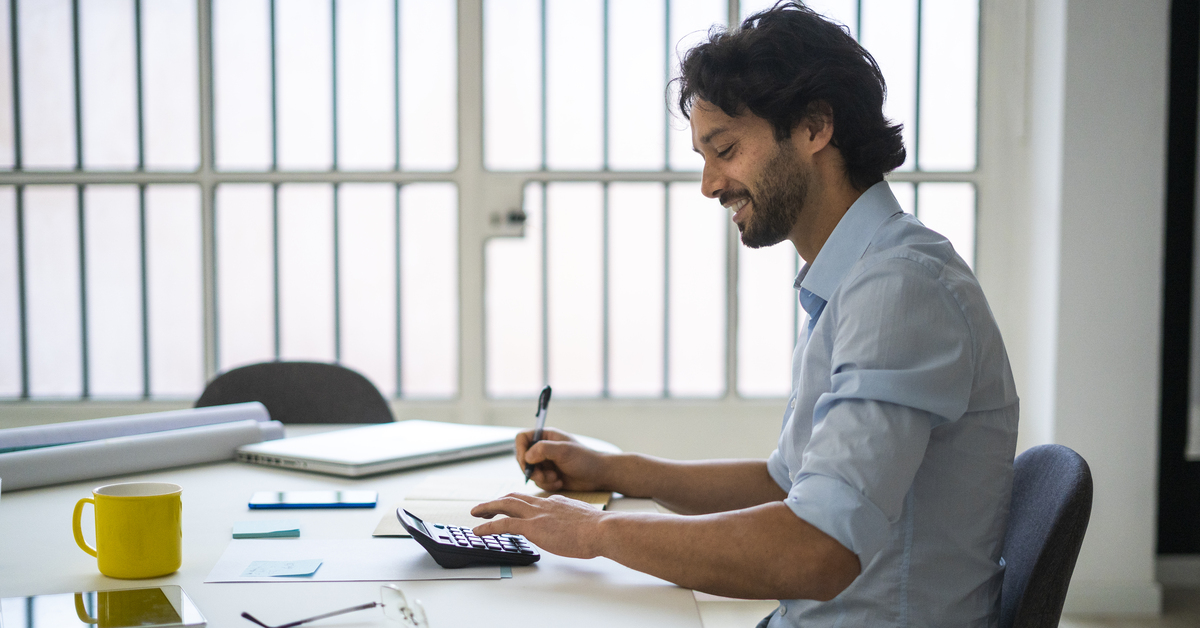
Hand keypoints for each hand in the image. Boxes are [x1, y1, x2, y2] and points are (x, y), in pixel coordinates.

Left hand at [471, 493, 606, 558]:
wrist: (600, 529)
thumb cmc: (598, 529)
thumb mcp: (583, 520)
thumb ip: (572, 521)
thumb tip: (572, 528)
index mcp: (556, 502)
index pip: (532, 500)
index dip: (519, 504)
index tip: (512, 508)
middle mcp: (543, 504)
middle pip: (514, 497)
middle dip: (497, 501)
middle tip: (485, 506)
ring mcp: (537, 514)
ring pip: (505, 505)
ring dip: (487, 508)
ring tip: (475, 513)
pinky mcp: (532, 527)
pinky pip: (503, 524)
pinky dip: (488, 526)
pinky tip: (478, 531)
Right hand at [516, 428, 609, 491]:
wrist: (598, 475)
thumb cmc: (585, 459)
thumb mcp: (564, 451)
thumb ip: (544, 449)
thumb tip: (527, 457)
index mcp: (546, 436)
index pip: (522, 438)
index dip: (520, 450)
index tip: (526, 462)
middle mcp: (543, 448)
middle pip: (522, 458)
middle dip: (532, 470)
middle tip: (543, 476)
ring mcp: (545, 463)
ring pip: (530, 473)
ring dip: (541, 479)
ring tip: (556, 479)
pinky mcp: (549, 476)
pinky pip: (538, 482)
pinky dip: (547, 485)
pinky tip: (560, 483)